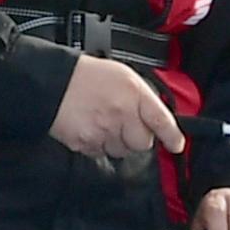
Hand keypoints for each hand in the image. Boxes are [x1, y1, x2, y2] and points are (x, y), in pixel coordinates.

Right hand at [47, 57, 183, 162]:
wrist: (53, 82)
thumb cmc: (87, 75)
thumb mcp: (123, 76)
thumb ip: (142, 97)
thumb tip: (155, 117)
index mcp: (133, 93)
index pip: (161, 120)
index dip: (172, 136)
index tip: (176, 145)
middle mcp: (121, 114)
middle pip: (142, 143)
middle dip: (137, 138)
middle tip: (126, 125)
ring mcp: (103, 131)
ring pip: (122, 151)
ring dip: (117, 142)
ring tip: (104, 123)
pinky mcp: (85, 144)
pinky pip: (100, 153)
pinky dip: (98, 144)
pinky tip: (91, 128)